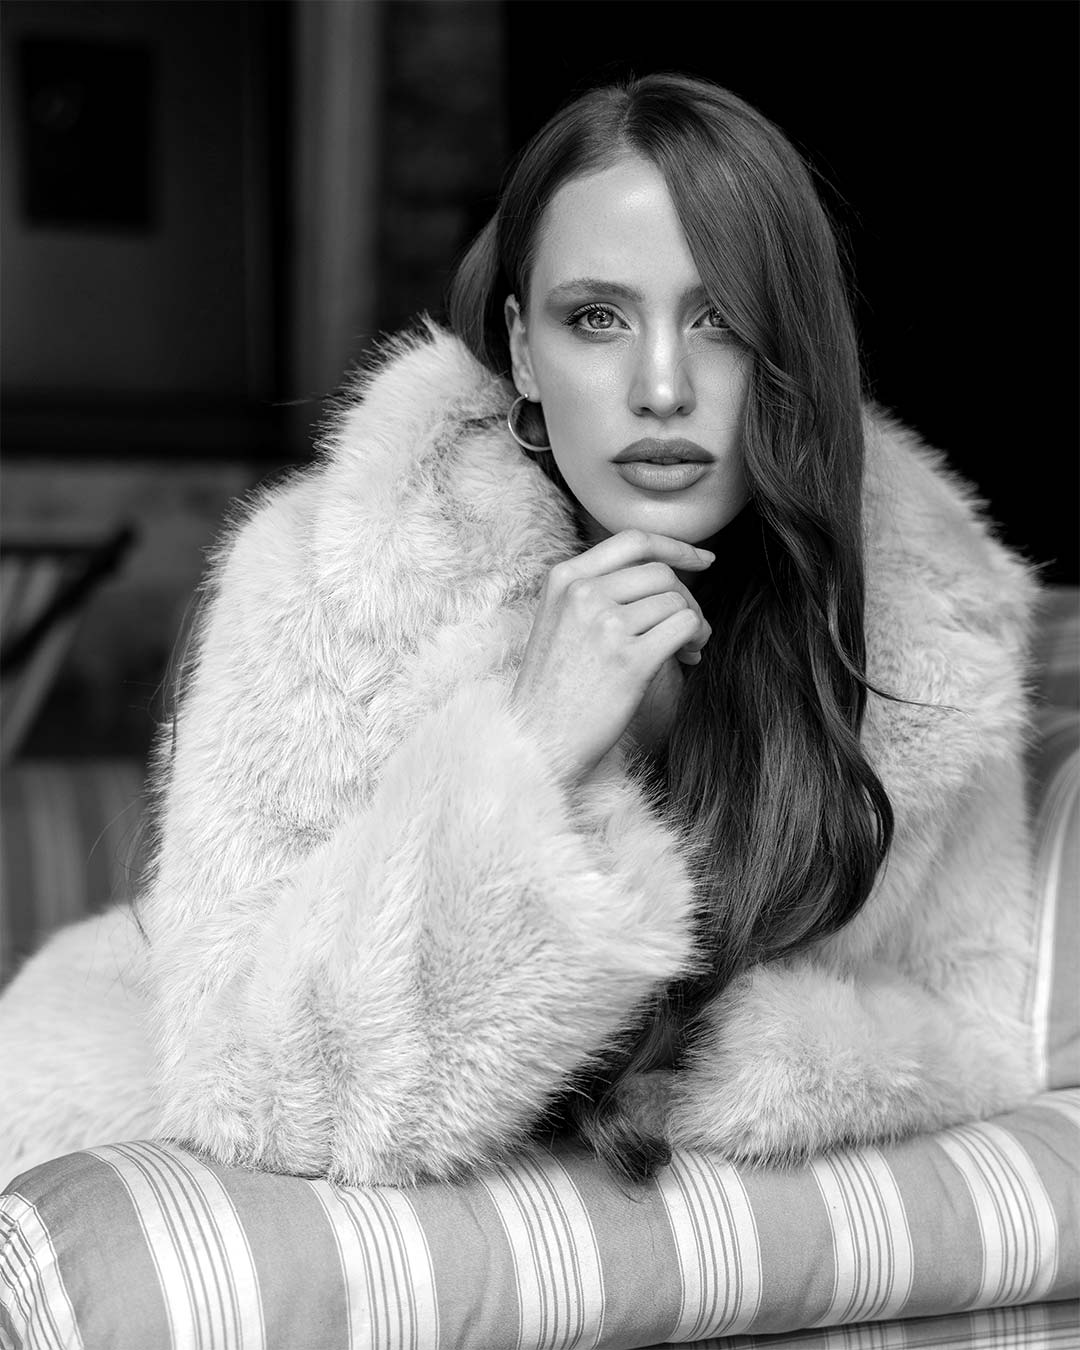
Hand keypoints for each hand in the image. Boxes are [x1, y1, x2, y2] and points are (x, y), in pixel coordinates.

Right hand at [510, 530, 713, 783]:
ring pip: (677, 601)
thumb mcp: (560, 620)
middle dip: (687, 597)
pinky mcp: (630, 660)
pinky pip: (685, 627)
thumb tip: (664, 573)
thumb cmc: (555, 685)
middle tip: (690, 627)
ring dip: (695, 624)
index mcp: (565, 579)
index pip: (633, 541)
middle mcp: (584, 594)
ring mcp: (606, 625)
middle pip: (661, 573)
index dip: (675, 546)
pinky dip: (695, 640)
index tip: (702, 558)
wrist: (541, 738)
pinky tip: (688, 658)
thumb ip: (596, 589)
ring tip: (688, 648)